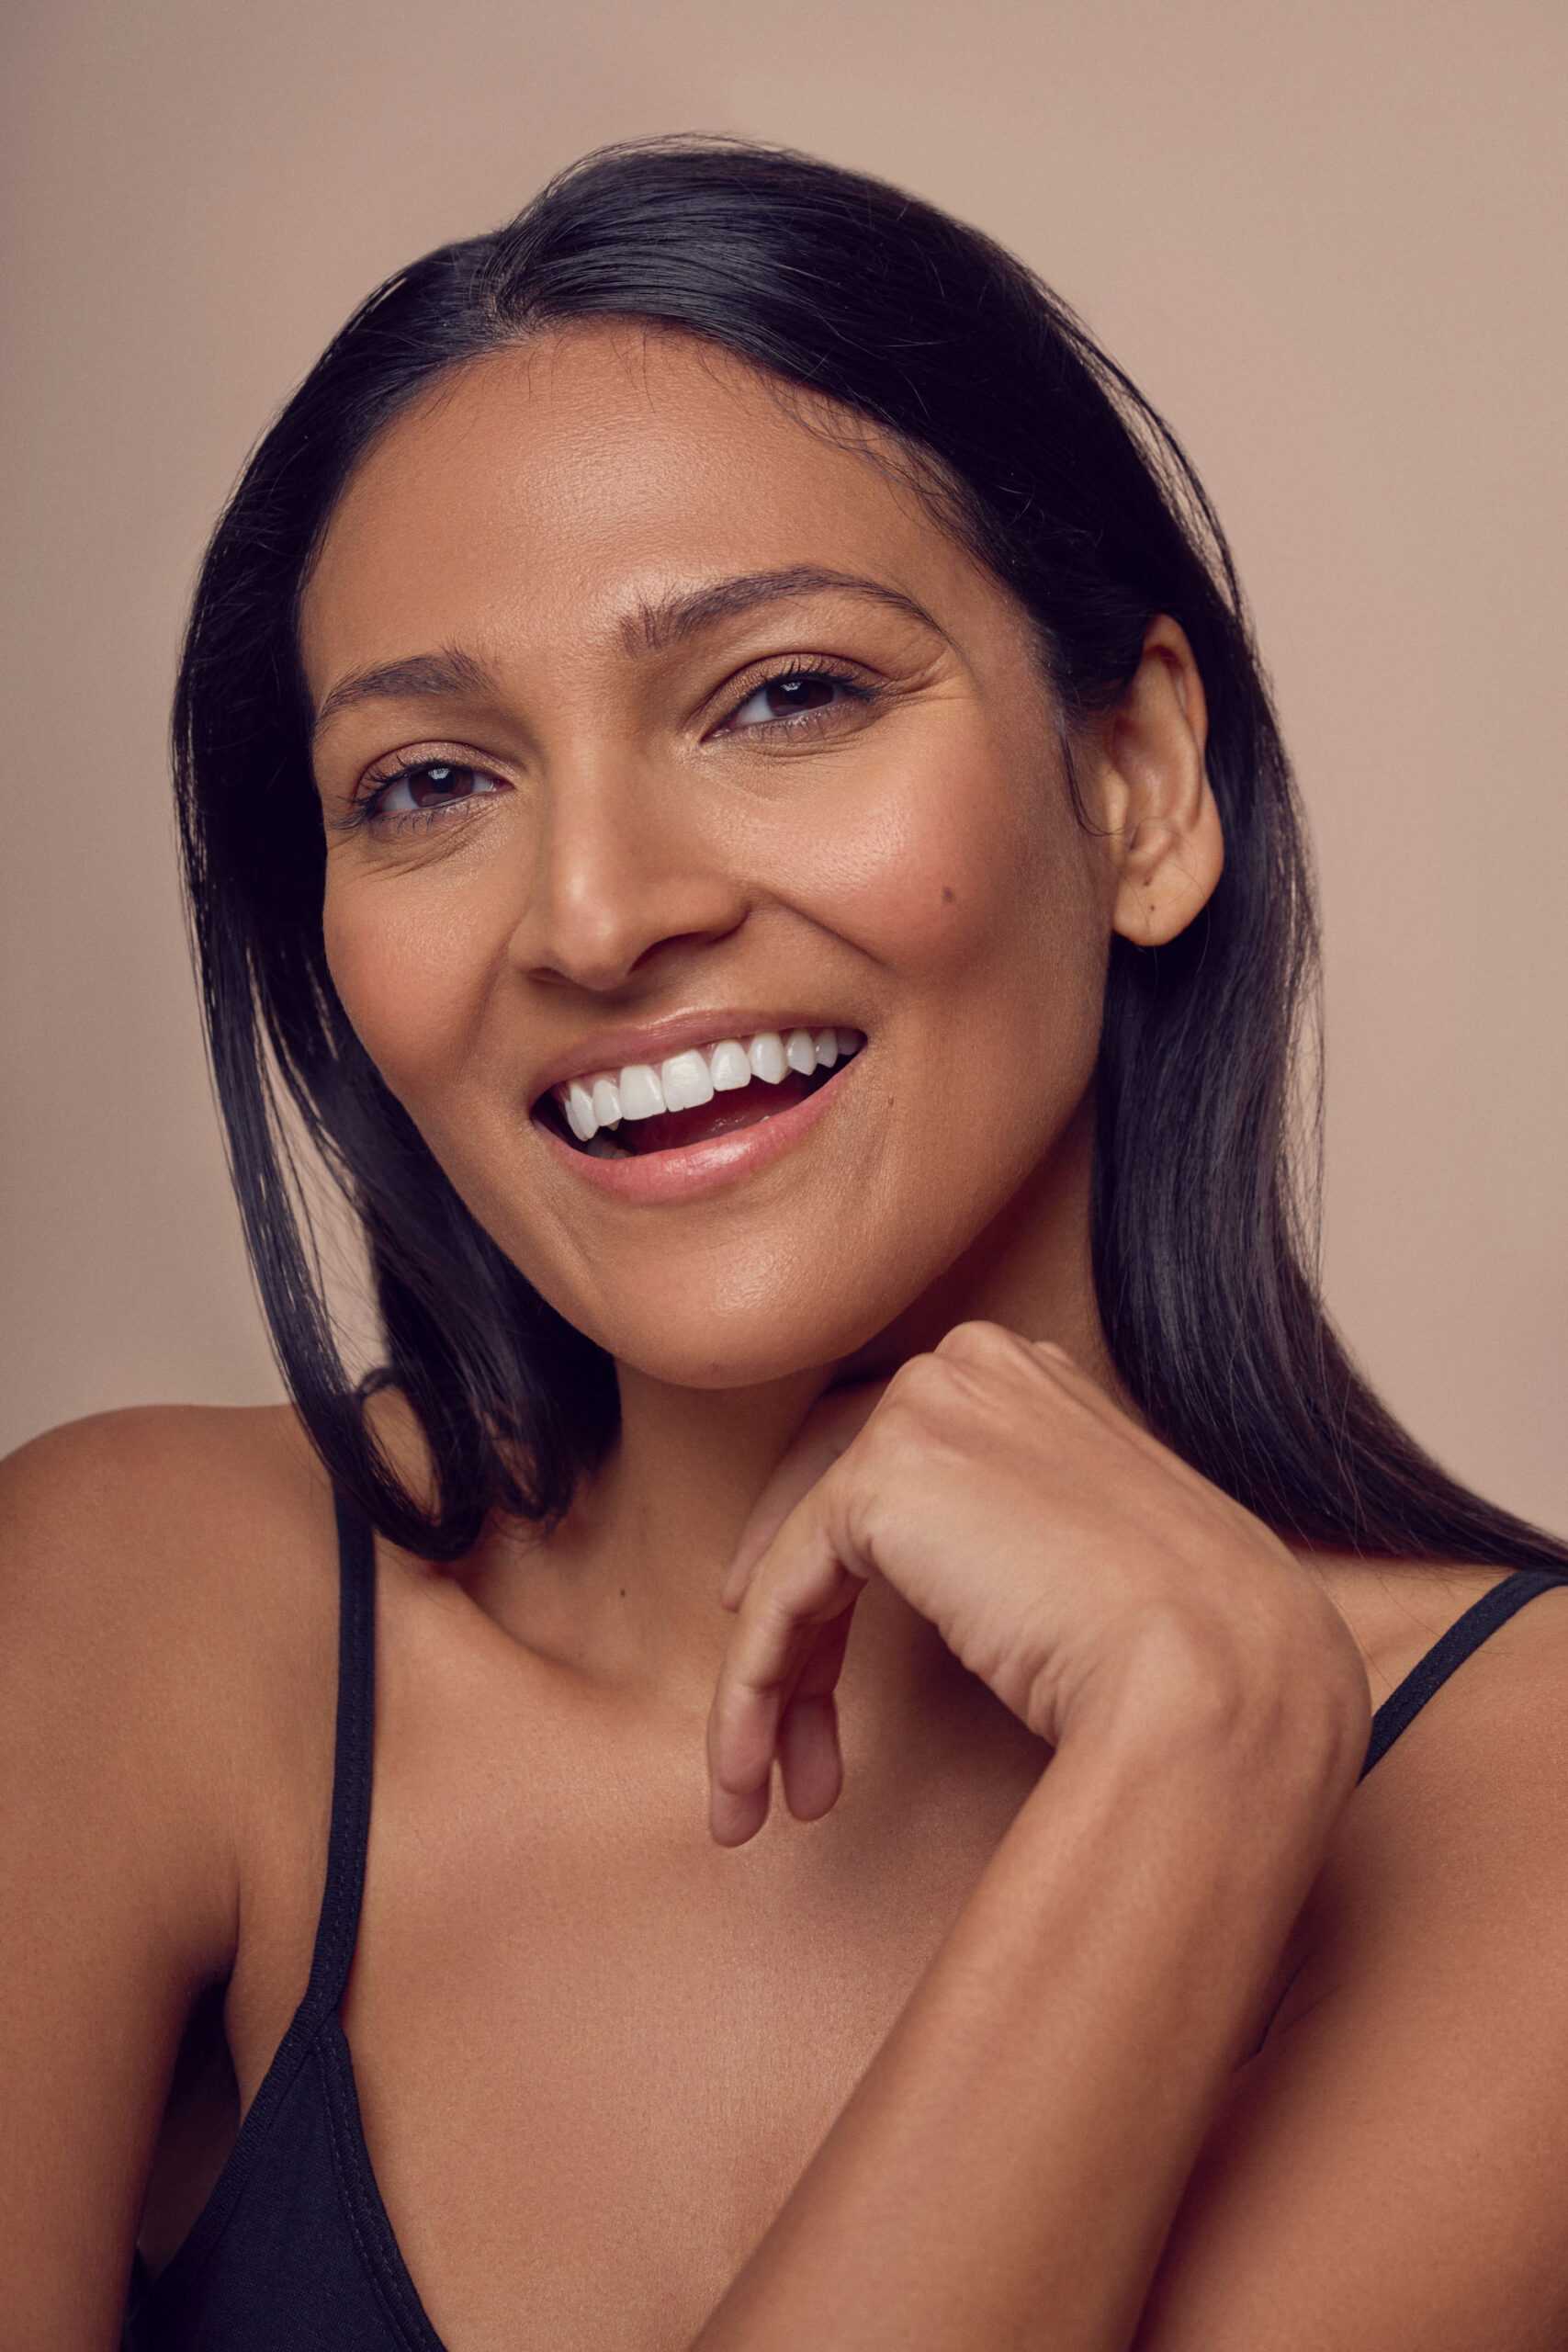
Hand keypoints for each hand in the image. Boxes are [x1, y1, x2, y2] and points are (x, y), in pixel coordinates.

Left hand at [706, 1322, 1365, 1844]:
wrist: (1222, 1678)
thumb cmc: (1197, 1651)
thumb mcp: (1103, 1561)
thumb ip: (1021, 1538)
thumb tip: (964, 1588)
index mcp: (1035, 1377)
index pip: (897, 1463)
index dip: (840, 1573)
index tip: (819, 1671)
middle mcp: (972, 1368)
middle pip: (834, 1506)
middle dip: (803, 1640)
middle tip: (795, 1753)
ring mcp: (925, 1412)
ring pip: (800, 1559)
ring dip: (771, 1686)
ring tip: (762, 1795)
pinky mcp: (880, 1481)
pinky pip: (781, 1596)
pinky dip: (754, 1688)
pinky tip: (750, 1772)